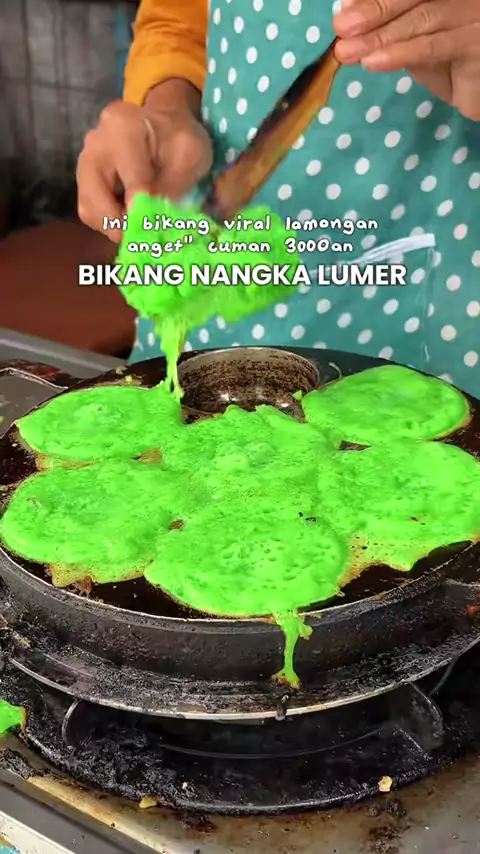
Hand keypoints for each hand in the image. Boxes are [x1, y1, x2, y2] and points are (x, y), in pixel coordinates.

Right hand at [77, 84, 212, 241]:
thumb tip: (152, 221)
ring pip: (89, 208)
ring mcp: (85, 162)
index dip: (140, 208)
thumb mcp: (188, 155)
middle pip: (95, 196)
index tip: (148, 229)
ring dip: (113, 227)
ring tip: (138, 229)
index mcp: (124, 128)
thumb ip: (172, 185)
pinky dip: (108, 223)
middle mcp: (95, 144)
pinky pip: (90, 211)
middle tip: (140, 239)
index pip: (132, 177)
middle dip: (118, 224)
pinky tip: (129, 221)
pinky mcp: (85, 180)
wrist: (162, 122)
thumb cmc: (178, 137)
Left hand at [333, 0, 479, 119]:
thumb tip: (347, 12)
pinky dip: (401, 53)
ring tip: (349, 52)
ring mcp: (474, 13)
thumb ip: (388, 25)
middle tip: (342, 29)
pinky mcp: (476, 42)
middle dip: (374, 12)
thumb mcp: (414, 40)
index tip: (344, 12)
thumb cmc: (450, 63)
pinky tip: (374, 62)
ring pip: (422, 19)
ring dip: (380, 36)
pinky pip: (434, 46)